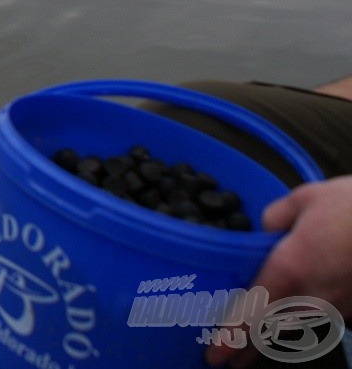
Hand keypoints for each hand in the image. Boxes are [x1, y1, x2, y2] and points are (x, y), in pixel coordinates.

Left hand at [205, 175, 351, 366]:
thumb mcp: (304, 199)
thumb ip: (274, 218)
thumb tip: (265, 229)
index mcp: (291, 268)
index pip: (253, 310)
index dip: (232, 336)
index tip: (215, 355)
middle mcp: (313, 294)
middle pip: (271, 329)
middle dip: (246, 347)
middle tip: (225, 360)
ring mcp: (336, 304)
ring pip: (294, 326)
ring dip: (270, 337)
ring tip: (249, 347)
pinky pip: (315, 317)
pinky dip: (295, 322)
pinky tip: (285, 319)